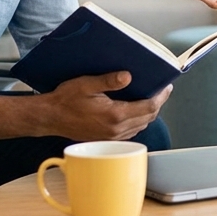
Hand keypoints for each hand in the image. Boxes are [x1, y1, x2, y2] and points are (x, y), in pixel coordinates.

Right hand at [38, 72, 170, 140]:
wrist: (50, 118)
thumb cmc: (66, 100)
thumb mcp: (86, 84)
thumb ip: (109, 80)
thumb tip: (128, 76)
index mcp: (114, 115)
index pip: (148, 108)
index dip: (161, 97)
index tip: (166, 87)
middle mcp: (116, 129)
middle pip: (148, 118)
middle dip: (157, 103)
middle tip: (161, 90)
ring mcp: (112, 136)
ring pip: (141, 125)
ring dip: (148, 113)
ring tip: (150, 97)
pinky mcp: (107, 139)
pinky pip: (131, 130)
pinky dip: (137, 120)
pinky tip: (134, 110)